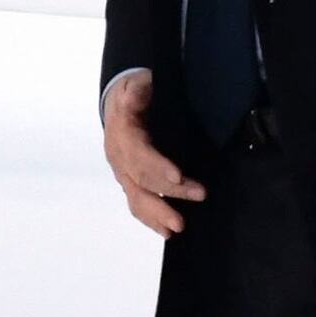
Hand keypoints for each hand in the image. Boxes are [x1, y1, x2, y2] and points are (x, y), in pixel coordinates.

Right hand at [101, 68, 203, 236]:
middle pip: (141, 181)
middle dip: (167, 193)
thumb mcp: (135, 84)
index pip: (139, 155)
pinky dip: (151, 220)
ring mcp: (123, 173)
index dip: (157, 167)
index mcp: (123, 134)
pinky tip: (167, 231)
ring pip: (136, 198)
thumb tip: (136, 90)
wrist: (117, 104)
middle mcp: (119, 158)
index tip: (178, 177)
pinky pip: (137, 204)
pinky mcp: (130, 183)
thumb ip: (136, 89)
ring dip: (157, 214)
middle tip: (198, 197)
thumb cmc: (134, 94)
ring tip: (178, 228)